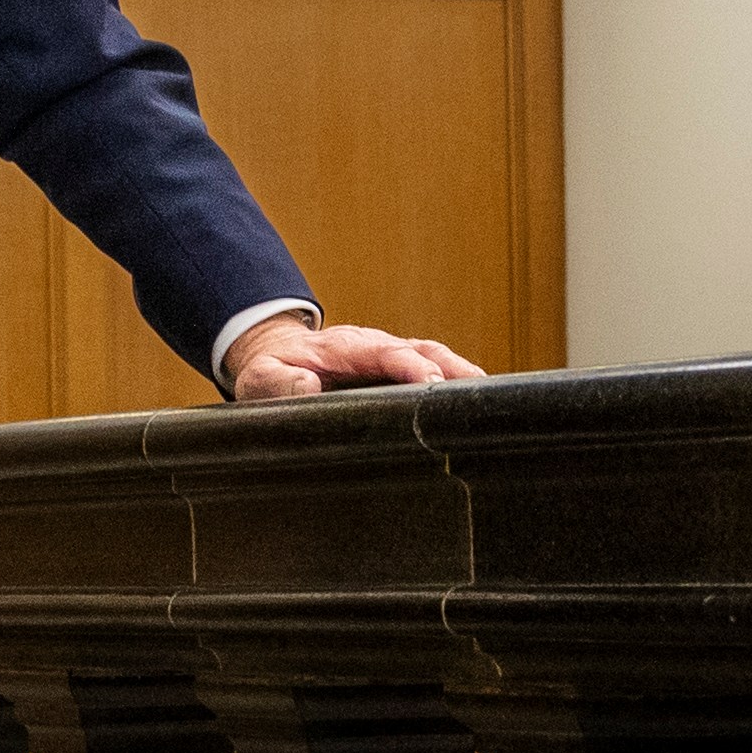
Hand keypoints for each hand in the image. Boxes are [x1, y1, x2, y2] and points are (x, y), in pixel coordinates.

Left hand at [225, 314, 485, 400]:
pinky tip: (476, 405)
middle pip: (423, 350)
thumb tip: (307, 384)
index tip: (430, 380)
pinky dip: (458, 381)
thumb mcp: (260, 378)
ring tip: (491, 399)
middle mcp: (374, 347)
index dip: (410, 365)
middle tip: (476, 394)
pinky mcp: (398, 369)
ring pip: (436, 357)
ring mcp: (390, 356)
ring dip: (462, 374)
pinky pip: (434, 369)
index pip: (384, 352)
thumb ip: (278, 382)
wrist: (275, 355)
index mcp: (344, 348)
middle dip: (451, 369)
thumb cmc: (270, 371)